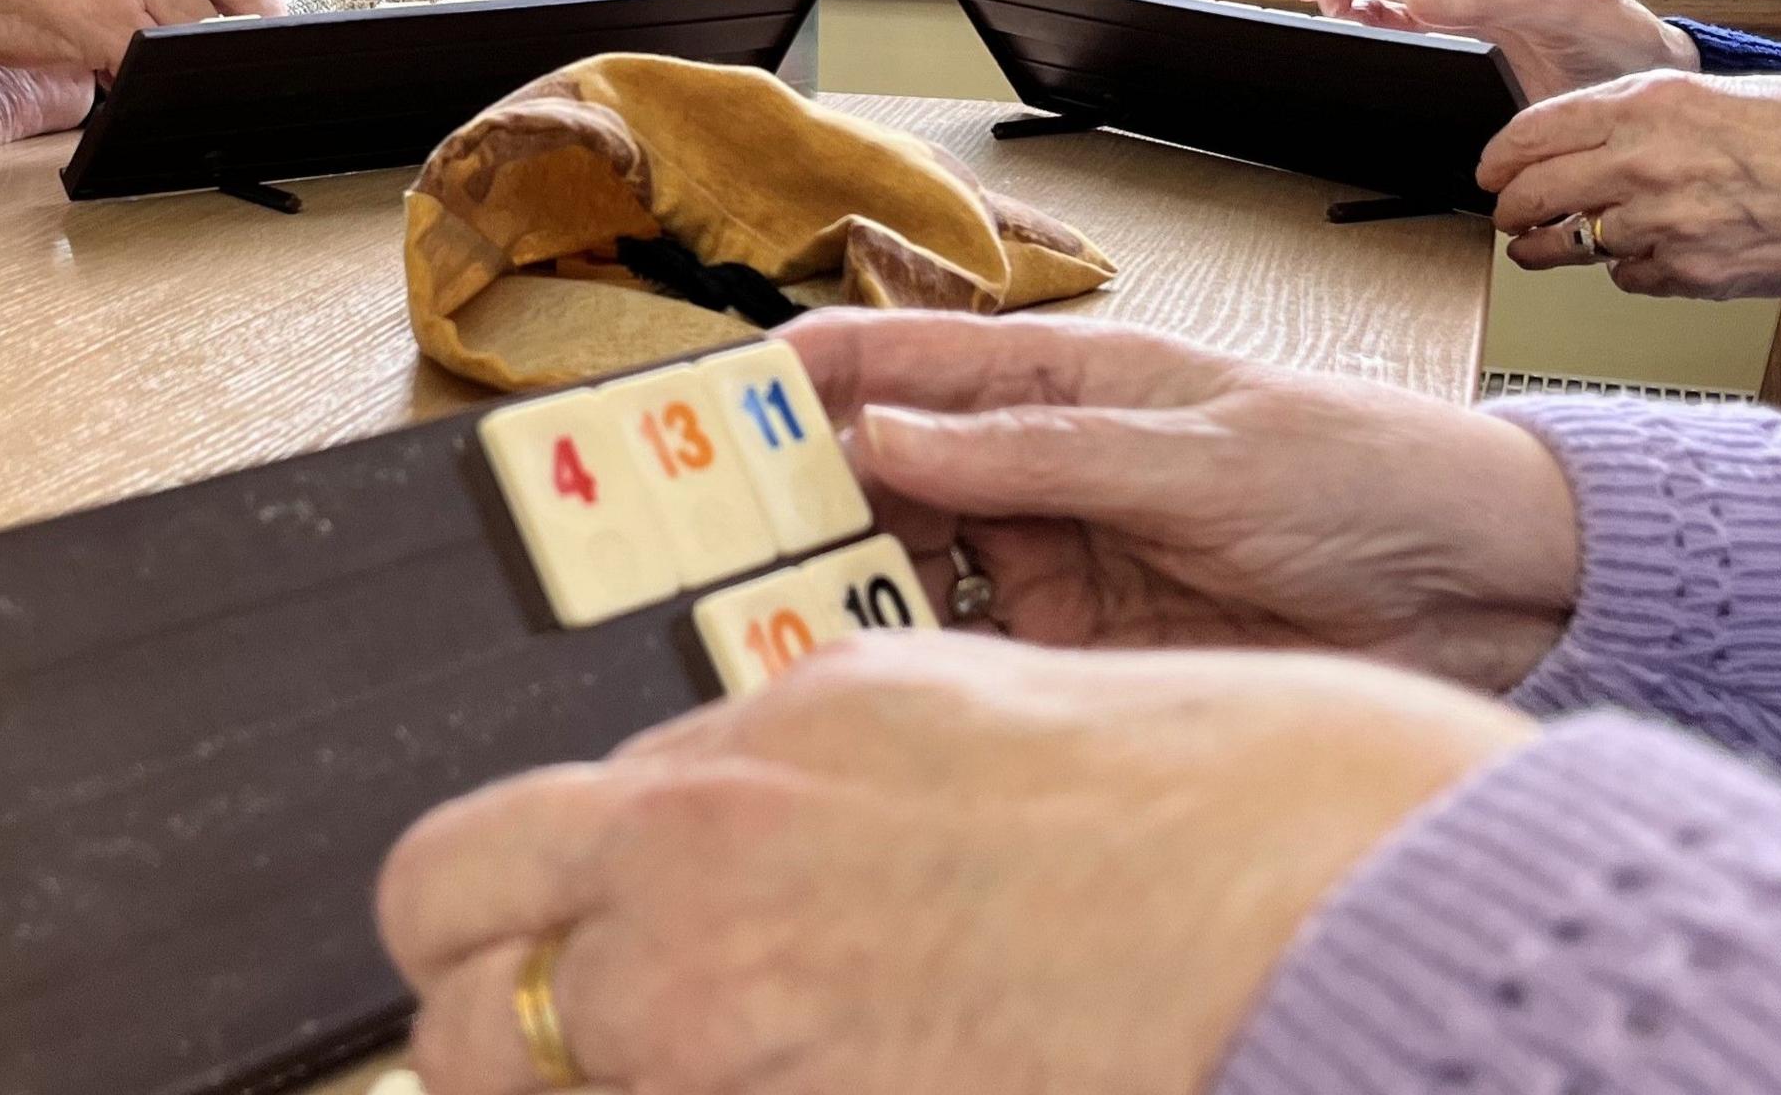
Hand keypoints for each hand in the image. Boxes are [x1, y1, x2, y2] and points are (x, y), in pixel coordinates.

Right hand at [0, 0, 284, 75]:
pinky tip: (123, 76)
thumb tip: (215, 15)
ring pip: (197, 32)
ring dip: (184, 61)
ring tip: (162, 69)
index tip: (268, 34)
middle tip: (240, 68)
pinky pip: (150, 59)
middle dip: (242, 37)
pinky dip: (145, 77)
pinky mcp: (106, 11)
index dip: (260, 3)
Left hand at [380, 634, 1530, 1094]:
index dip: (506, 924)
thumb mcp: (972, 722)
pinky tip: (810, 1089)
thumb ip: (818, 782)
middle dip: (477, 1018)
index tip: (533, 971)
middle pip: (446, 959)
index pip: (495, 841)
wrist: (1334, 897)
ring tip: (682, 1075)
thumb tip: (727, 831)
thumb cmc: (1216, 806)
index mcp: (760, 741)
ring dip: (587, 1084)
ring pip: (522, 1078)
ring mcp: (732, 1012)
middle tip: (551, 1058)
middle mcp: (704, 861)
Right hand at [784, 309, 1580, 694]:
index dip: (802, 376)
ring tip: (777, 620)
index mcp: (1065, 374)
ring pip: (911, 570)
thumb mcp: (1201, 451)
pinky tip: (873, 686)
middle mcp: (1042, 464)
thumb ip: (1041, 452)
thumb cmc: (1372, 470)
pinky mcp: (1085, 650)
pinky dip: (919, 668)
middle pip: (882, 474)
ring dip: (849, 592)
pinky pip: (974, 654)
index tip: (713, 408)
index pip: (900, 359)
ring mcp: (1057, 558)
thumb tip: (892, 436)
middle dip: (801, 503)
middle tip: (722, 545)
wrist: (1491, 591)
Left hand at [1481, 71, 1780, 327]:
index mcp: (1655, 102)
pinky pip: (1629, 279)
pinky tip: (1649, 258)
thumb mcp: (1735, 92)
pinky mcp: (1693, 278)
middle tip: (1508, 213)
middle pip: (1530, 194)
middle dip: (1510, 207)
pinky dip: (1629, 272)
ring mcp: (1665, 226)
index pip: (1534, 130)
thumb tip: (1614, 130)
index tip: (1491, 167)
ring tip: (1548, 247)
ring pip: (1569, 246)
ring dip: (1551, 248)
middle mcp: (1646, 162)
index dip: (1501, 154)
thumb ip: (1663, 113)